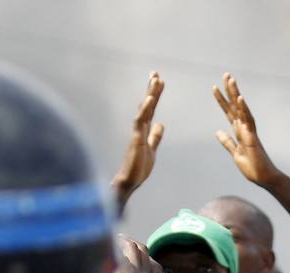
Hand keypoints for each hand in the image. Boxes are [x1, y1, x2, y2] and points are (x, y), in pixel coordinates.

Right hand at [110, 72, 164, 211]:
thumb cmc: (138, 168)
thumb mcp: (151, 149)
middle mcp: (139, 128)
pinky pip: (140, 121)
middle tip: (156, 73)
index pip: (150, 109)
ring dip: (150, 95)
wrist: (129, 182)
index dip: (154, 95)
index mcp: (144, 130)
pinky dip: (145, 109)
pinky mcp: (136, 139)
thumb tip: (160, 124)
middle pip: (146, 105)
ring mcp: (137, 132)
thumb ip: (155, 136)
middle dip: (151, 89)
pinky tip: (150, 99)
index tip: (159, 81)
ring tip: (156, 80)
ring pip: (143, 110)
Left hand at [212, 72, 284, 188]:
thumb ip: (227, 142)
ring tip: (231, 80)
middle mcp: (245, 129)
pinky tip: (240, 98)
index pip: (229, 112)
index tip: (215, 87)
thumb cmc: (253, 167)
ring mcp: (249, 132)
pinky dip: (244, 109)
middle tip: (226, 74)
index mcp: (240, 132)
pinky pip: (248, 121)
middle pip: (235, 106)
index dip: (222, 100)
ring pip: (242, 109)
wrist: (265, 179)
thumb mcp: (235, 153)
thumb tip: (217, 131)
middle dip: (230, 91)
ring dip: (236, 94)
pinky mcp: (253, 139)